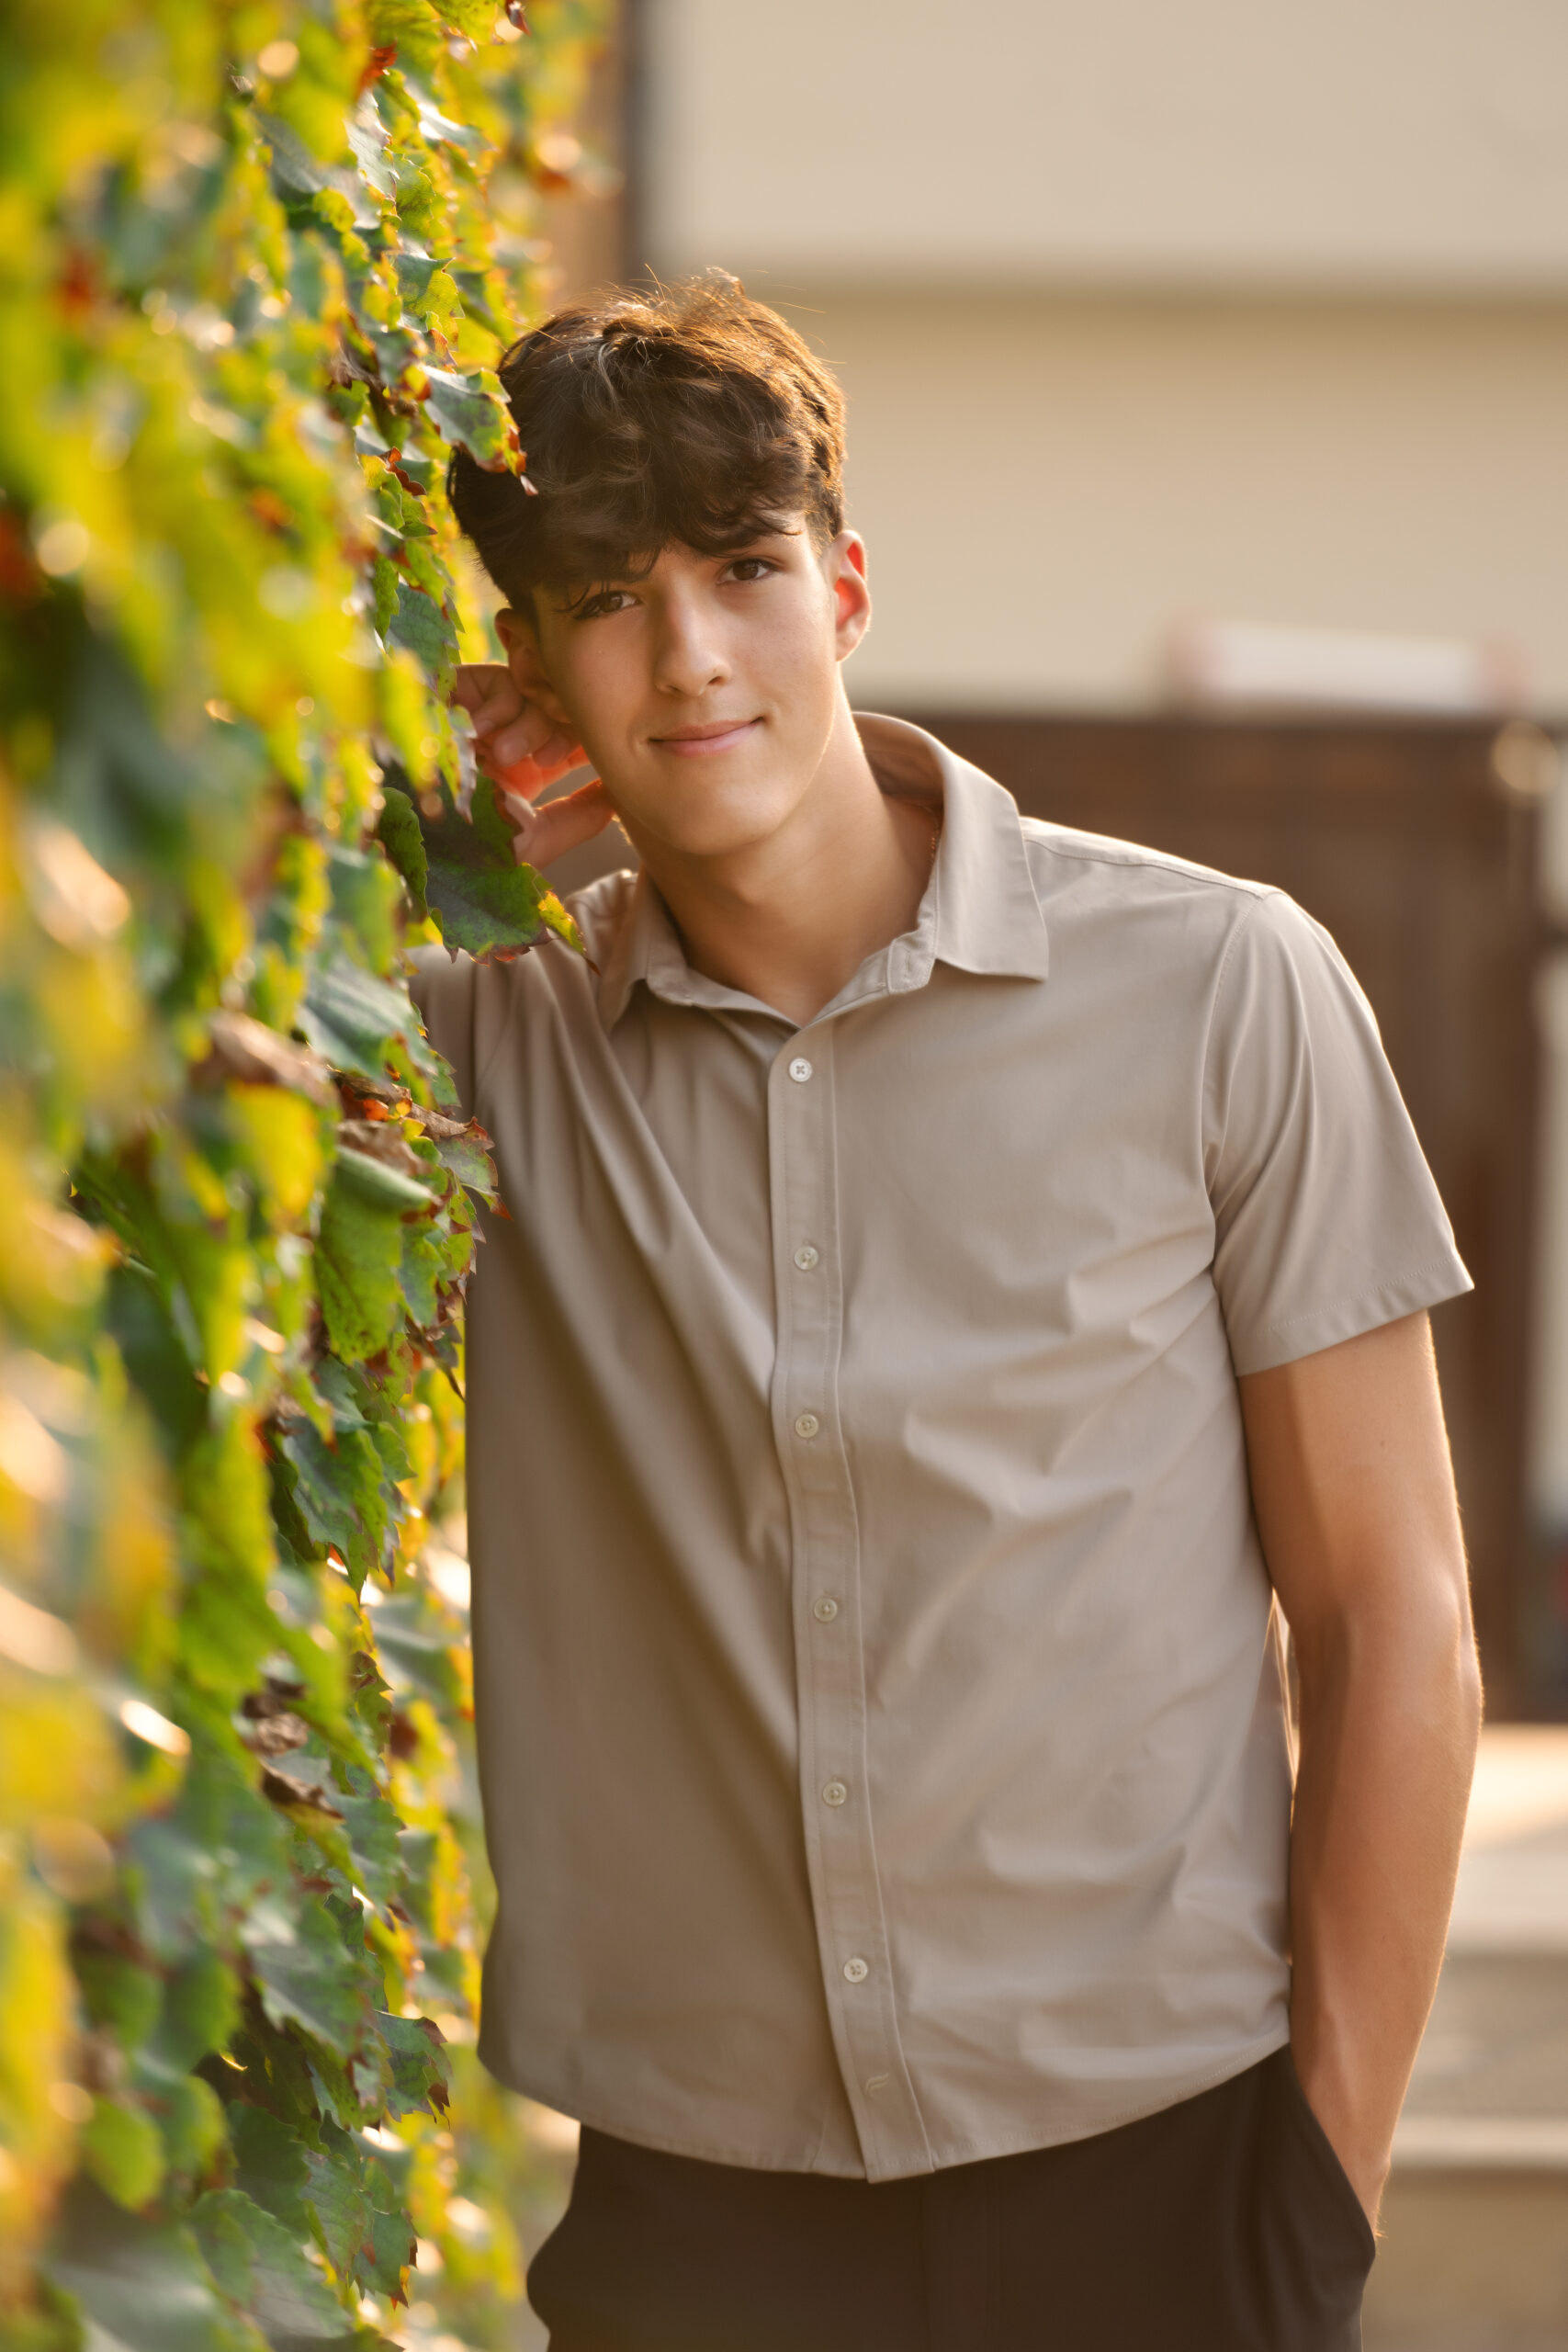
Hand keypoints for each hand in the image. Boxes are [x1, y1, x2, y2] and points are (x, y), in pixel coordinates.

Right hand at [450, 663, 613, 870]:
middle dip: (555, 730)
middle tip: (543, 760)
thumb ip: (579, 818)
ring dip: (525, 721)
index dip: (585, 739)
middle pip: (553, 710)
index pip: (568, 738)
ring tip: (502, 753)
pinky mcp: (450, 694)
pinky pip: (493, 676)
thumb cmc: (465, 851)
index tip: (595, 751)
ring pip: (529, 691)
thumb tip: (622, 792)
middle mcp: (498, 742)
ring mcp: (473, 718)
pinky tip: (482, 731)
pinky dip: (497, 700)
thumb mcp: (532, 841)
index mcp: (518, 774)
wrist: (407, 836)